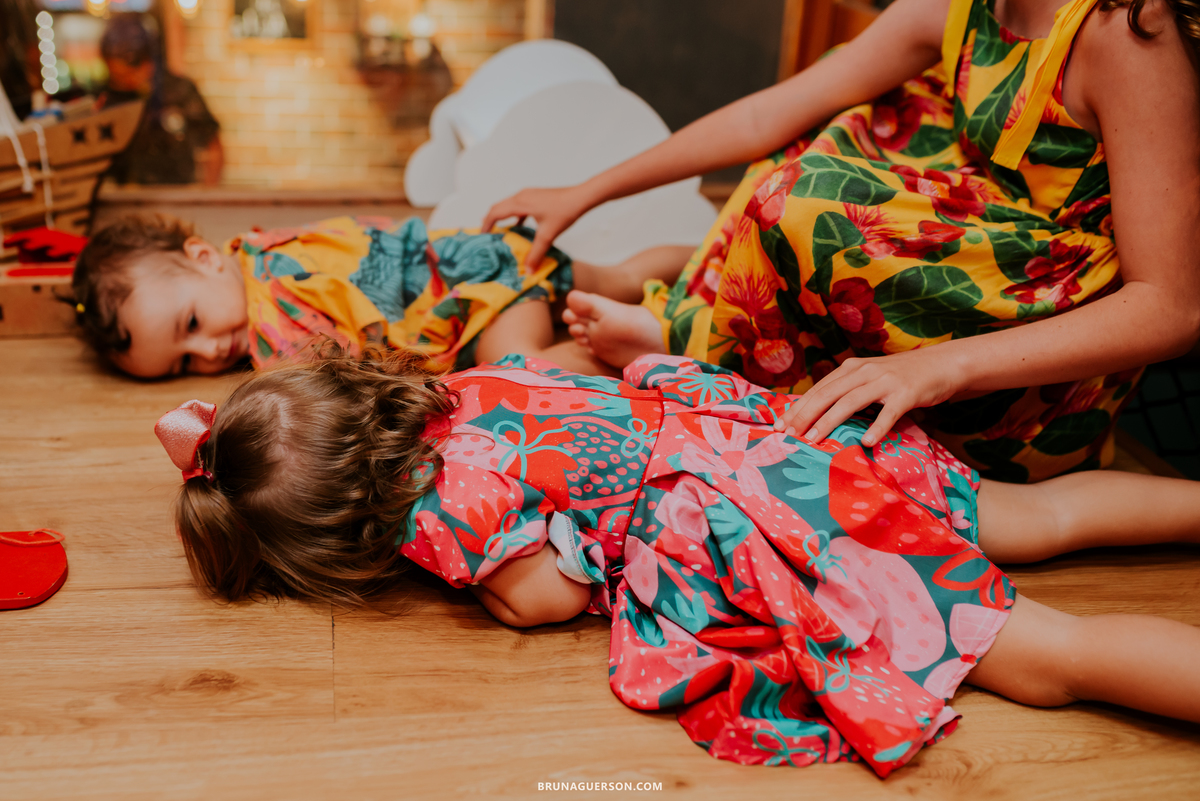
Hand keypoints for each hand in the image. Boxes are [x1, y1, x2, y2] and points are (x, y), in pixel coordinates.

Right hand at [481, 185, 593, 268]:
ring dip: (501, 217)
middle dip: (490, 221)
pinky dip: (514, 216)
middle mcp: (521, 196)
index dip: (486, 225)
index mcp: (520, 203)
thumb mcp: (548, 235)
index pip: (495, 213)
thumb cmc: (565, 212)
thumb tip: (528, 270)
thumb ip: (536, 253)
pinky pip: (518, 206)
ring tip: (499, 232)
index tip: (481, 237)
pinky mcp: (535, 196)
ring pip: (508, 205)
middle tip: (485, 236)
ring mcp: (529, 194)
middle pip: (498, 207)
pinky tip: (519, 226)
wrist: (581, 197)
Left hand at [773, 348, 965, 446]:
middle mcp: (863, 371)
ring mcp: (885, 381)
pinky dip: (877, 427)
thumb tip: (816, 414)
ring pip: (850, 402)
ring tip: (814, 439)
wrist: (941, 365)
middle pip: (827, 394)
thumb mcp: (868, 380)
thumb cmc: (900, 378)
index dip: (797, 408)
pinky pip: (889, 413)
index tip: (779, 426)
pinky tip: (866, 442)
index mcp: (850, 369)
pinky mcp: (907, 393)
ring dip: (830, 421)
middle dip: (805, 415)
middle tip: (788, 435)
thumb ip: (846, 392)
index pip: (817, 390)